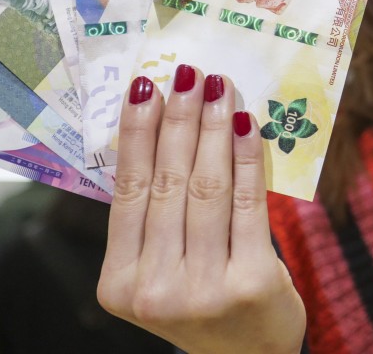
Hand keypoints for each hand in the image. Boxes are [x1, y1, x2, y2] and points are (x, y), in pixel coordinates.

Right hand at [97, 66, 305, 353]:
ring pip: (207, 188)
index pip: (127, 192)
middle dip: (179, 120)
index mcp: (120, 283)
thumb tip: (165, 127)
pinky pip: (249, 203)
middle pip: (167, 183)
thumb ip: (158, 217)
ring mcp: (203, 288)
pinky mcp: (252, 281)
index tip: (146, 86)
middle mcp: (155, 289)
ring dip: (213, 129)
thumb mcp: (164, 268)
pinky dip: (247, 158)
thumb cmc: (205, 298)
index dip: (137, 134)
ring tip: (219, 88)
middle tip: (188, 74)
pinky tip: (246, 125)